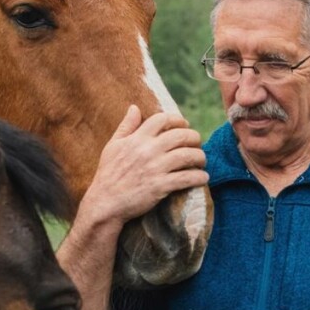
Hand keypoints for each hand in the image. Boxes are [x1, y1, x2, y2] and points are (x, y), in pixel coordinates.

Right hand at [81, 105, 208, 230]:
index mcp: (137, 138)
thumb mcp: (113, 146)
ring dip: (200, 157)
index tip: (185, 126)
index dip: (178, 120)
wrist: (105, 203)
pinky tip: (203, 177)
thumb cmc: (108, 174)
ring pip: (188, 155)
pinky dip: (199, 177)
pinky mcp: (161, 186)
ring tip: (201, 161)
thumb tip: (134, 107)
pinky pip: (187, 178)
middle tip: (197, 143)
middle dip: (194, 137)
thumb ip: (125, 126)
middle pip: (181, 135)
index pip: (162, 119)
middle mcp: (148, 150)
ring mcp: (155, 168)